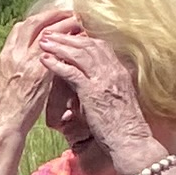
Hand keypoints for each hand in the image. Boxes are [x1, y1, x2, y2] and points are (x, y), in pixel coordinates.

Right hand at [0, 0, 69, 145]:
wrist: (6, 121)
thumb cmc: (9, 105)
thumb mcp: (7, 77)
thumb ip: (18, 62)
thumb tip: (33, 53)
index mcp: (6, 54)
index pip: (21, 27)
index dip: (38, 18)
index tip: (51, 16)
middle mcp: (14, 54)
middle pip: (34, 24)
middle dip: (52, 15)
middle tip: (68, 13)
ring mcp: (26, 62)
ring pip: (47, 34)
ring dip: (63, 25)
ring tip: (77, 22)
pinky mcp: (39, 73)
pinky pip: (56, 52)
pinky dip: (67, 43)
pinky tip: (78, 41)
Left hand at [36, 22, 162, 173]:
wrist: (132, 141)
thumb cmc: (124, 127)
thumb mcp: (118, 99)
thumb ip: (106, 87)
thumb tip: (91, 84)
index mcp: (120, 71)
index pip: (100, 46)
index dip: (83, 38)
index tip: (67, 35)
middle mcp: (113, 71)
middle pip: (88, 45)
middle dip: (68, 37)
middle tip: (50, 33)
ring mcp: (104, 80)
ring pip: (79, 54)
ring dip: (59, 46)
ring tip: (43, 41)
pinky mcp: (93, 92)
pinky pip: (72, 72)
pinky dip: (56, 64)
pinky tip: (44, 60)